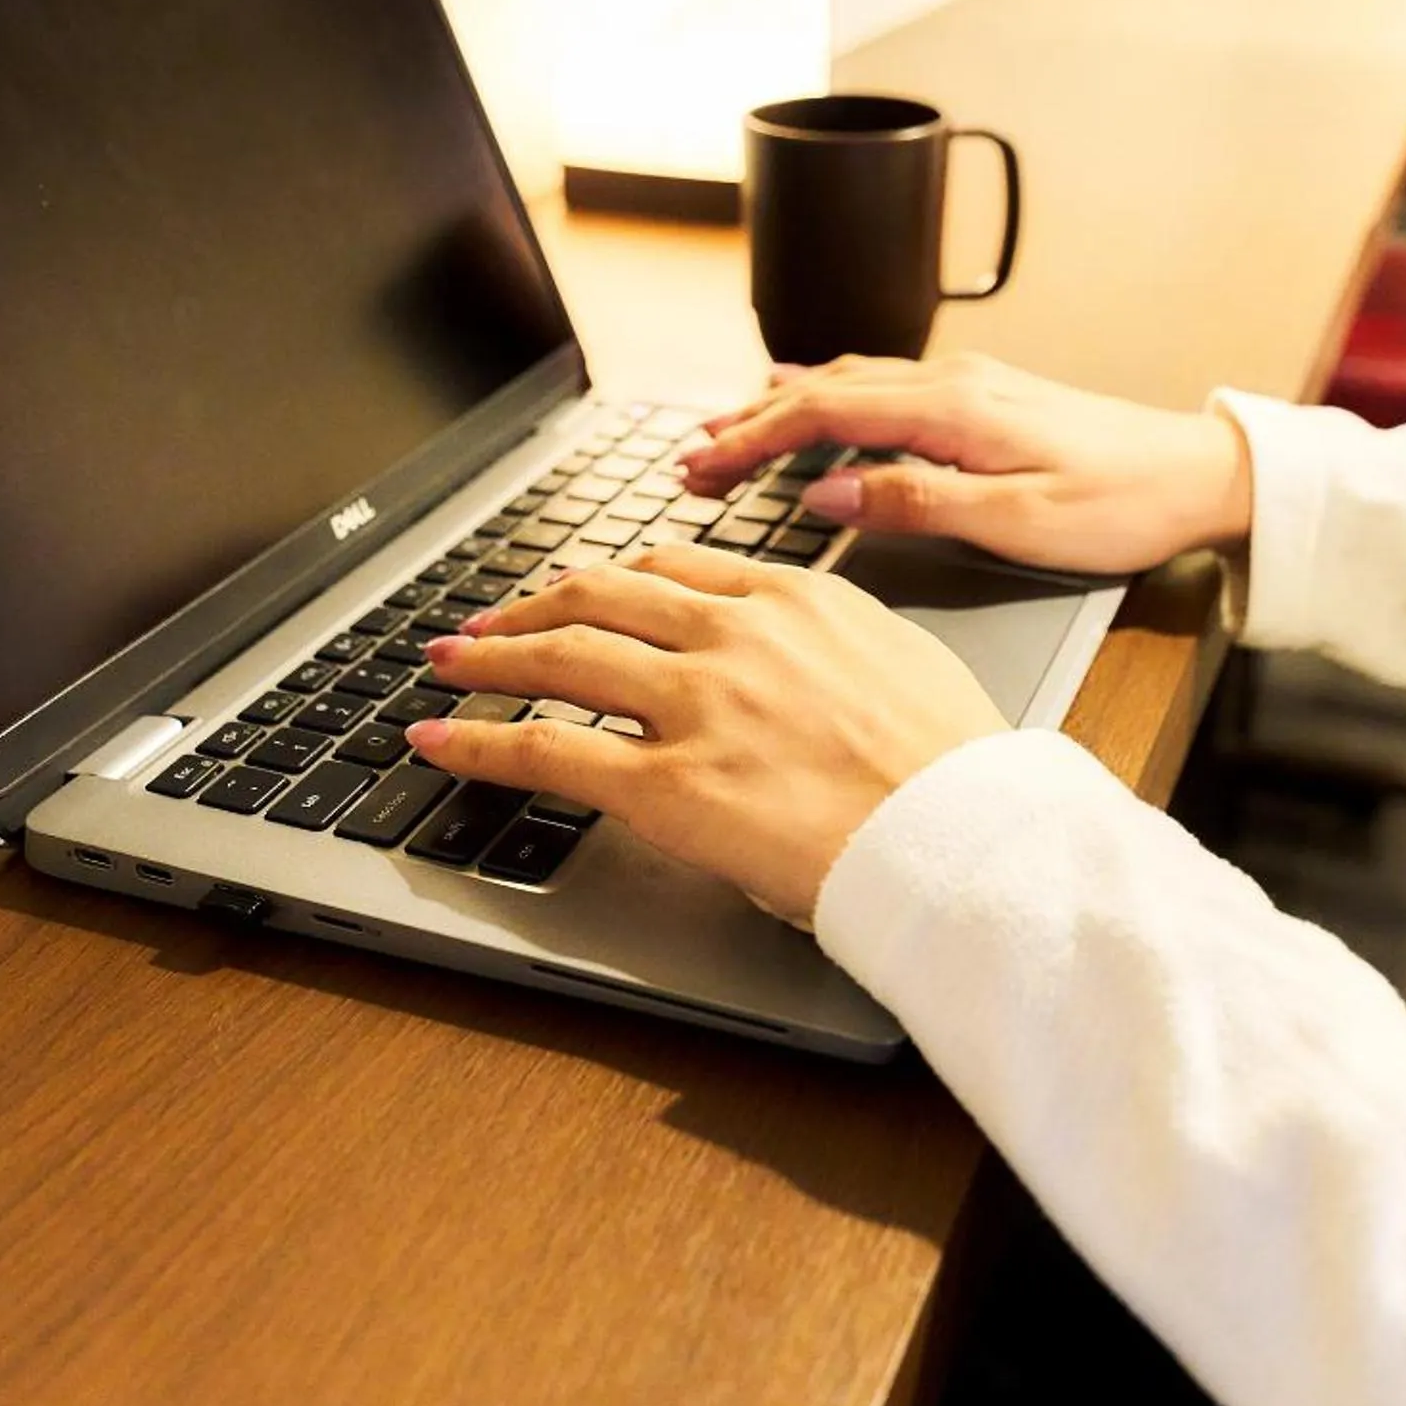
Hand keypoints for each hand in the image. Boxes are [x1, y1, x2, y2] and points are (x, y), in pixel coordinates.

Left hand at [406, 544, 1005, 925]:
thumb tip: (815, 655)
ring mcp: (695, 706)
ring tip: (448, 660)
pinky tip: (440, 738)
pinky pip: (548, 751)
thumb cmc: (954, 770)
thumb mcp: (902, 661)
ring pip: (561, 657)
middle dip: (531, 605)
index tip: (583, 590)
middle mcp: (733, 637)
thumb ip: (838, 644)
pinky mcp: (668, 785)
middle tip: (489, 621)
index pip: (673, 568)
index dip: (611, 578)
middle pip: (600, 595)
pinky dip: (478, 740)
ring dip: (490, 656)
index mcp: (793, 601)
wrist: (965, 837)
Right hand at [682, 353, 1252, 574]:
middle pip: (824, 391)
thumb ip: (915, 503)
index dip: (749, 440)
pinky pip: (882, 385)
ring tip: (726, 433)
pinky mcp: (985, 398)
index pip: (822, 415)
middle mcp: (953, 383)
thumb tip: (827, 493)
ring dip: (782, 406)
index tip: (697, 468)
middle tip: (688, 461)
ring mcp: (969, 385)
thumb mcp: (1018, 523)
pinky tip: (811, 398)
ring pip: (850, 383)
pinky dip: (828, 396)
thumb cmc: (1123, 506)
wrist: (1200, 475)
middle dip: (748, 422)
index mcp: (953, 410)